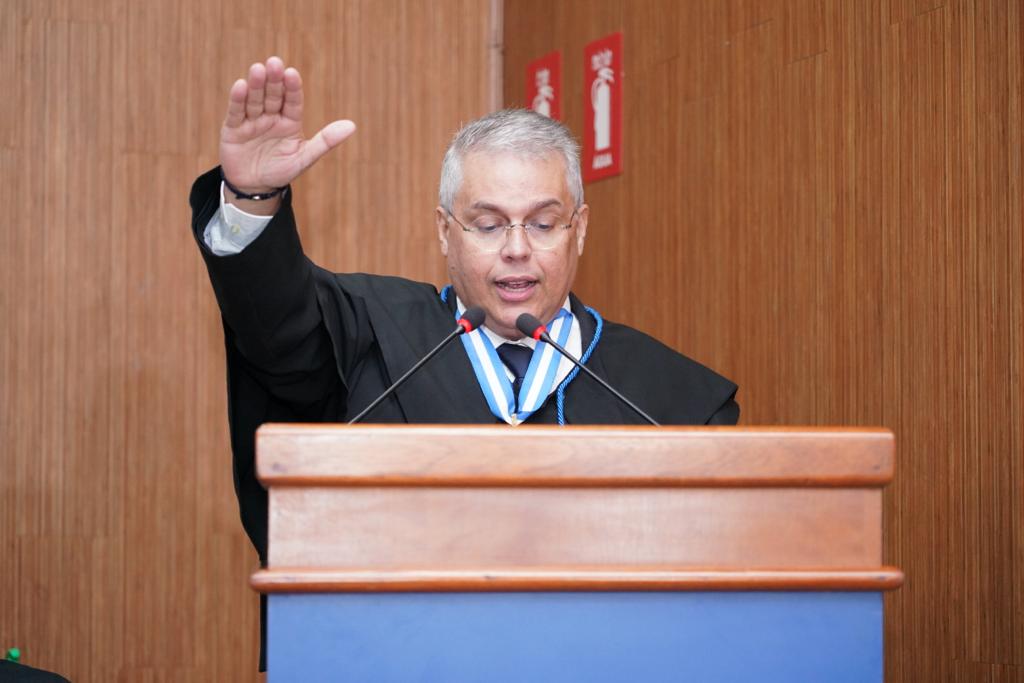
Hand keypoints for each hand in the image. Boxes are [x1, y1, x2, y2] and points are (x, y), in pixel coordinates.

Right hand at [219, 56, 355, 193]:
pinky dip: (238, 99)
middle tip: (274, 63)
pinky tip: (241, 86)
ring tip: (258, 69)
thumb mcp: (304, 158)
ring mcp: (252, 120)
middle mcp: (271, 116)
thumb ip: (326, 141)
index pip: (293, 101)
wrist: (255, 188)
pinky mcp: (233, 128)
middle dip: (274, 80)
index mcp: (290, 121)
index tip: (292, 74)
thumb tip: (352, 126)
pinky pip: (236, 112)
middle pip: (273, 95)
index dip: (293, 88)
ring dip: (256, 85)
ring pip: (255, 99)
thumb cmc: (281, 171)